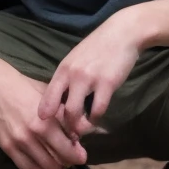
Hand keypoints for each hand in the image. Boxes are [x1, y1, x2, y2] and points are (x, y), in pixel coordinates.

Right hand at [0, 62, 87, 168]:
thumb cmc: (26, 88)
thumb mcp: (50, 97)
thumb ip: (64, 116)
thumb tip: (79, 133)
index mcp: (45, 122)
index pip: (67, 149)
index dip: (77, 156)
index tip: (82, 155)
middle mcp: (31, 136)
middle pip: (56, 162)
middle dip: (67, 162)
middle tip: (71, 158)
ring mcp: (17, 143)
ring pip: (43, 167)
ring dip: (53, 167)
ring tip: (58, 161)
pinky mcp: (7, 147)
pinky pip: (26, 167)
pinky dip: (38, 168)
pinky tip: (42, 162)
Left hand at [38, 10, 141, 138]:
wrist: (122, 32)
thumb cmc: (98, 47)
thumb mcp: (76, 59)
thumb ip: (67, 78)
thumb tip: (59, 101)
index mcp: (62, 70)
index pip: (47, 98)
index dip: (46, 117)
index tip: (48, 128)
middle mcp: (72, 75)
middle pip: (60, 110)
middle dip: (64, 127)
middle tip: (69, 135)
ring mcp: (89, 79)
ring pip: (75, 113)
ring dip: (79, 126)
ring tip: (81, 131)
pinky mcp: (107, 83)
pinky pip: (98, 109)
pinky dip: (96, 118)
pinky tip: (97, 117)